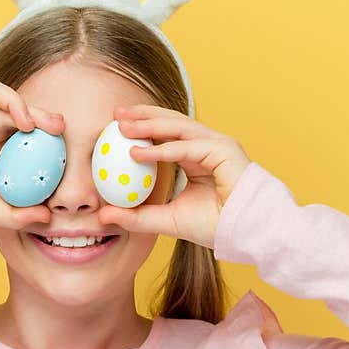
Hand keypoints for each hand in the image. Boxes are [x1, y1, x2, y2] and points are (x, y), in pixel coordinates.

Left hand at [97, 104, 251, 249]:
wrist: (245, 235)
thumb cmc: (214, 226)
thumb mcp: (165, 220)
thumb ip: (136, 216)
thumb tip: (103, 216)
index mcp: (196, 156)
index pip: (166, 133)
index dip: (142, 125)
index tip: (115, 125)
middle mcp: (207, 145)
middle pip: (171, 122)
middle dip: (142, 115)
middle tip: (116, 114)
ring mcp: (217, 145)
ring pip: (178, 127)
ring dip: (149, 124)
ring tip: (122, 125)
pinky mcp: (224, 150)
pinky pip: (187, 147)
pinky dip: (162, 149)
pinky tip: (139, 153)